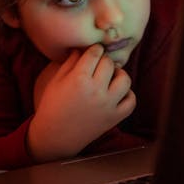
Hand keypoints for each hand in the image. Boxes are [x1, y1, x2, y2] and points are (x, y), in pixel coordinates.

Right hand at [27, 44, 135, 162]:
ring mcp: (108, 105)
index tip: (92, 51)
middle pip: (109, 63)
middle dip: (104, 60)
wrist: (55, 136)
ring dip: (119, 74)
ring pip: (125, 79)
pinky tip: (117, 93)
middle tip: (98, 64)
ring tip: (110, 76)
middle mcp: (96, 91)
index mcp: (79, 79)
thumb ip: (70, 62)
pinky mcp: (114, 118)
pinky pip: (131, 101)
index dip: (94, 49)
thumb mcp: (56, 80)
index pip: (94, 53)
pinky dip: (127, 94)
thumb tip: (82, 47)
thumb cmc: (52, 105)